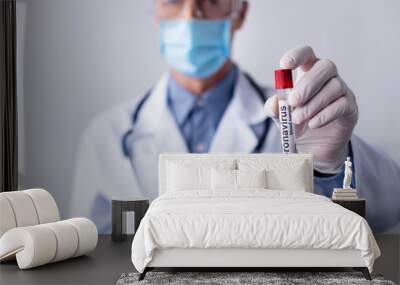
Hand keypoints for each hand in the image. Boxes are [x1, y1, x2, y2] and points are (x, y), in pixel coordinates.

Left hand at [264, 46, 357, 172]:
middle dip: (307, 84)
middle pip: (325, 67)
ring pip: (334, 87)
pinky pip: (342, 105)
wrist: (313, 147)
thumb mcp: (281, 116)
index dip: (297, 55)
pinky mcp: (350, 108)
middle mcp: (327, 78)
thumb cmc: (298, 124)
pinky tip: (313, 124)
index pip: (307, 54)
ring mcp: (342, 91)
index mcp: (308, 72)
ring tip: (298, 119)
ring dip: (313, 104)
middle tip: (293, 102)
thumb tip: (275, 102)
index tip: (284, 65)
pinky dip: (325, 115)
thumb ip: (276, 109)